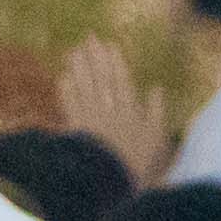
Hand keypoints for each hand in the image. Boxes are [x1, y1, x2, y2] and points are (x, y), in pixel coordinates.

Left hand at [52, 35, 166, 176]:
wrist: (109, 182)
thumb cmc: (138, 162)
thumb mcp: (156, 139)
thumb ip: (156, 111)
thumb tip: (157, 88)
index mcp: (130, 111)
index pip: (121, 80)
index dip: (114, 61)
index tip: (109, 44)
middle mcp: (108, 110)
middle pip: (101, 79)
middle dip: (95, 58)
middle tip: (88, 38)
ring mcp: (90, 119)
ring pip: (84, 88)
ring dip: (79, 69)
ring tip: (74, 51)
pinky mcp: (75, 131)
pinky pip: (70, 107)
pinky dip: (67, 91)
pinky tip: (63, 78)